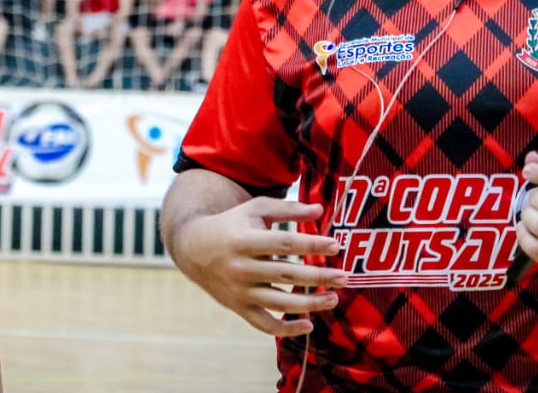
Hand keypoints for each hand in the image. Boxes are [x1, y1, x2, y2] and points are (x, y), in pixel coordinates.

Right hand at [170, 198, 346, 336]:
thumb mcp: (255, 210)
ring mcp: (239, 291)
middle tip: (344, 278)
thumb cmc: (232, 224)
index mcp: (245, 239)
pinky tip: (309, 324)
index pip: (284, 243)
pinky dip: (286, 329)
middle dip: (318, 277)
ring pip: (279, 303)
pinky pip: (264, 325)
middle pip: (286, 275)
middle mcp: (241, 267)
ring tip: (333, 298)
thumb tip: (319, 210)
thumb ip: (287, 209)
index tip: (335, 245)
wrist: (193, 248)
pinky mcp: (238, 308)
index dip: (311, 245)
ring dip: (310, 303)